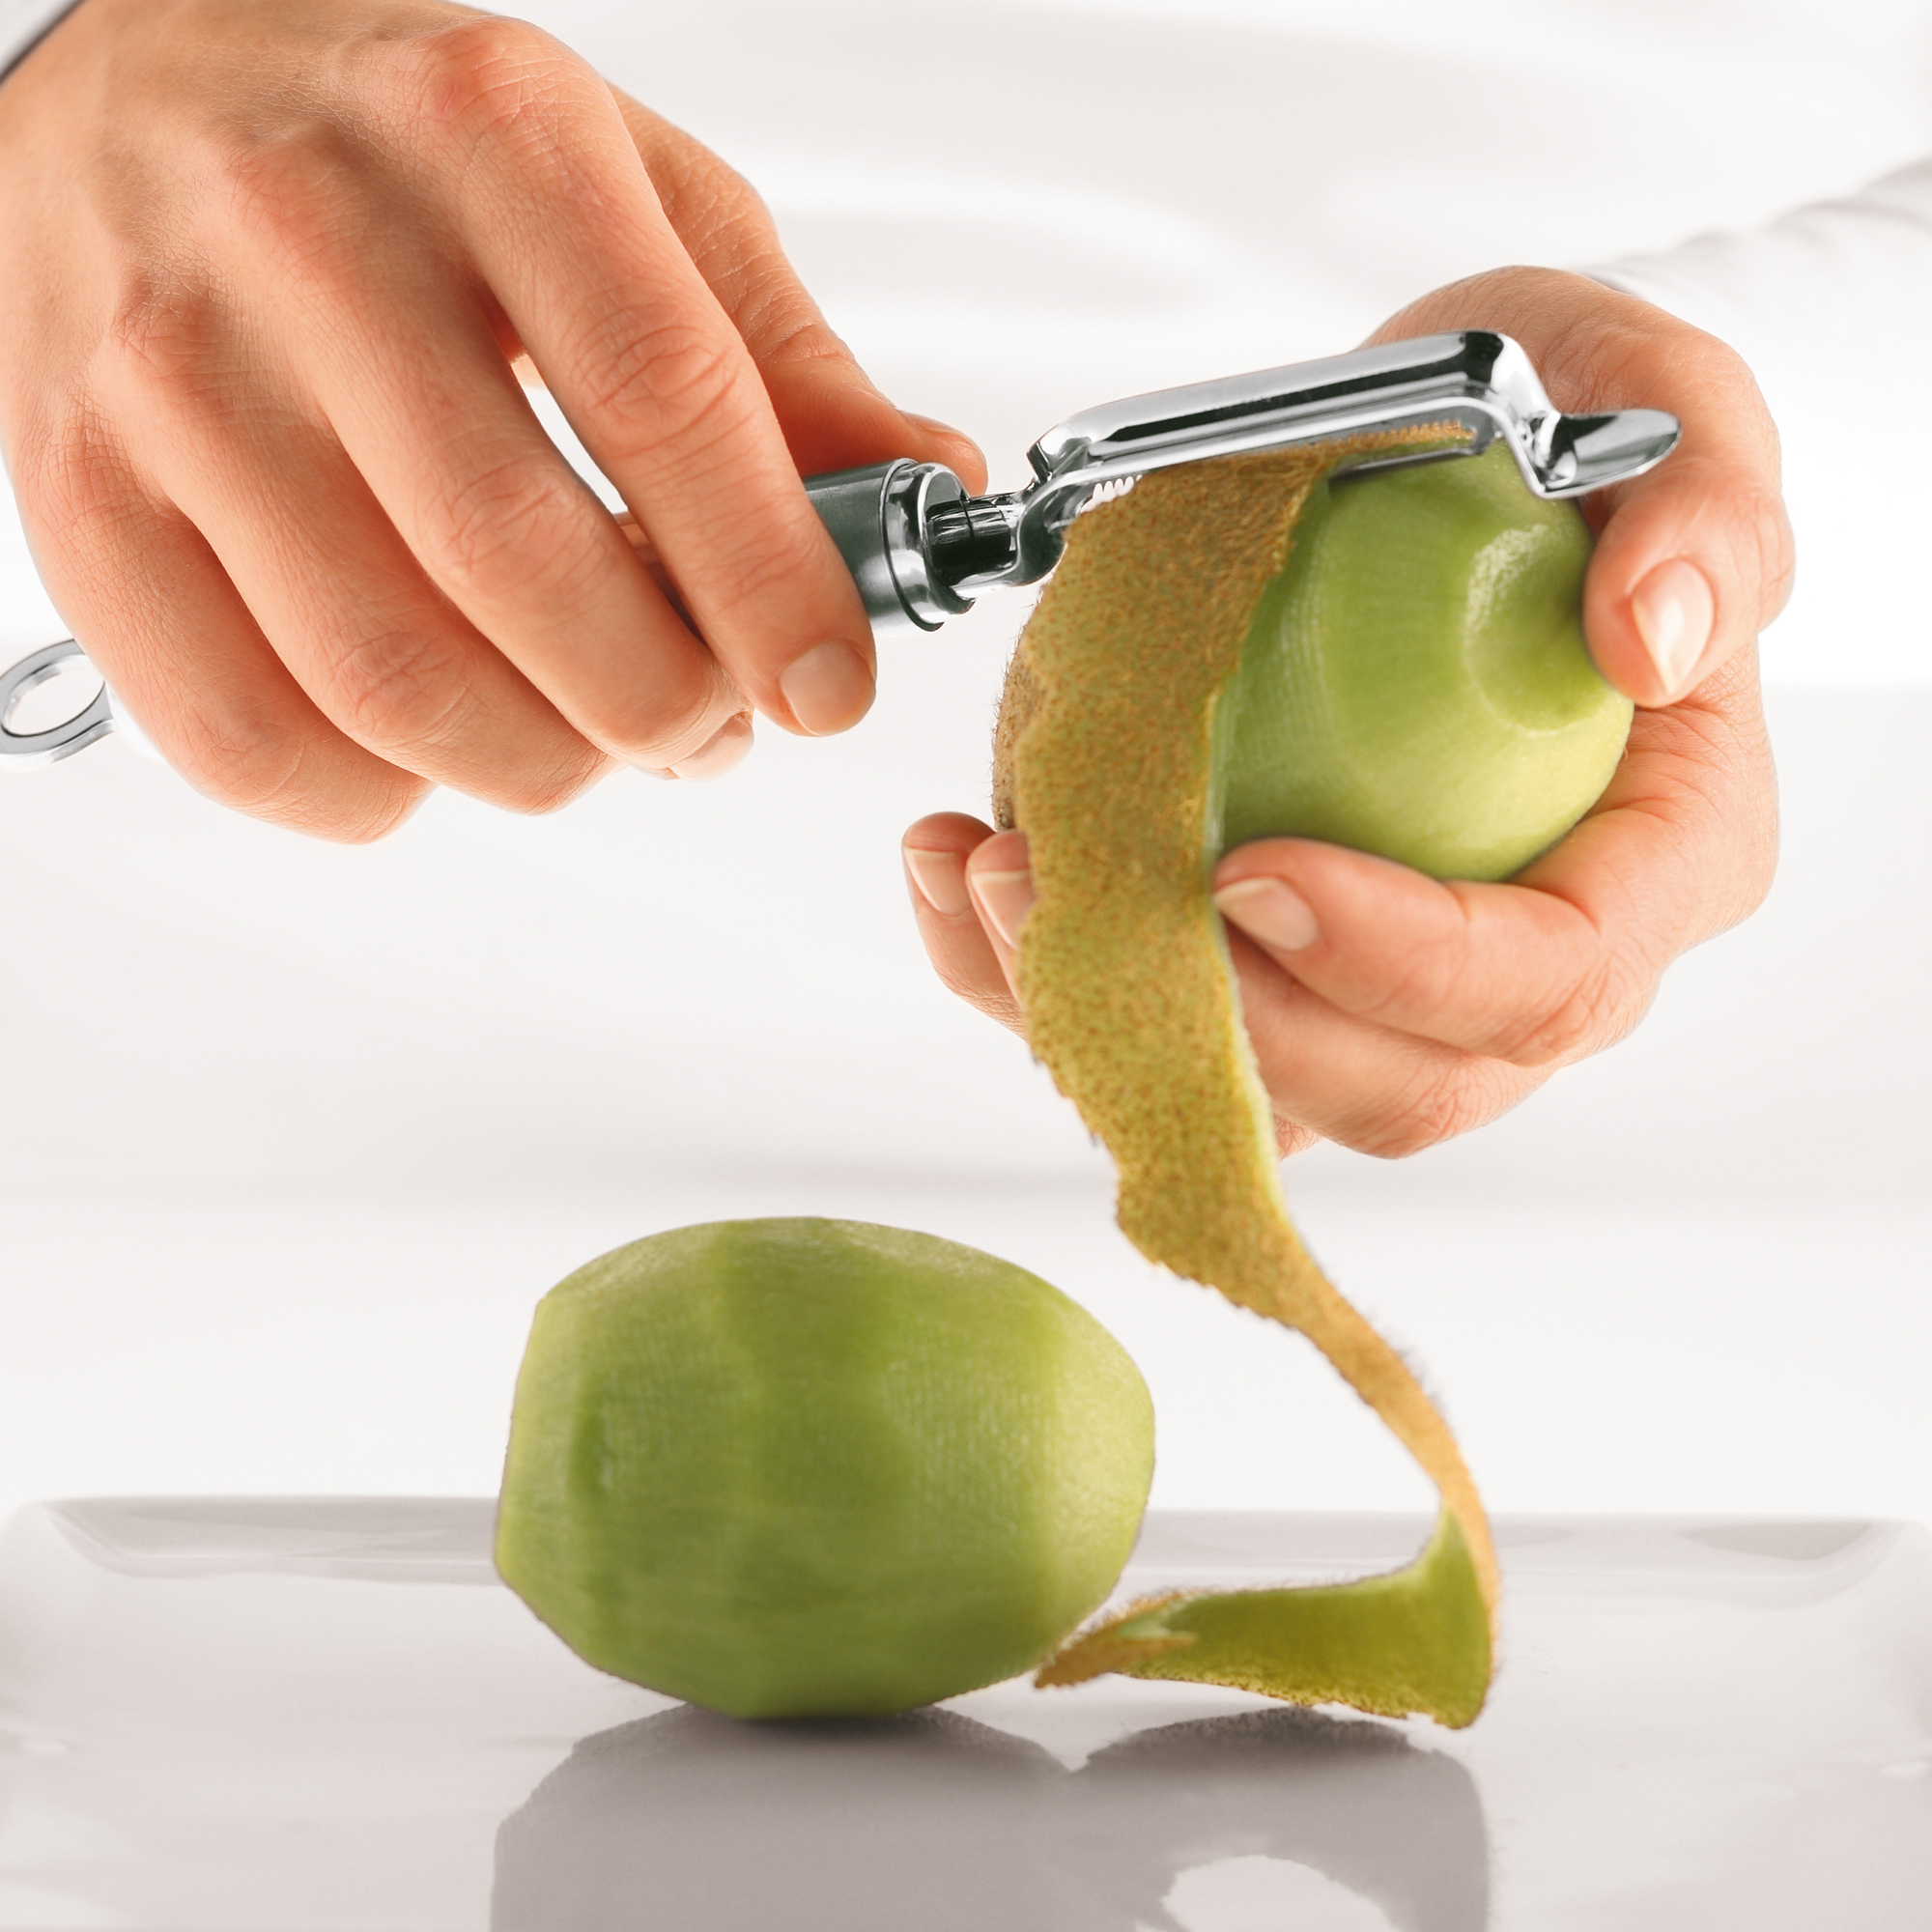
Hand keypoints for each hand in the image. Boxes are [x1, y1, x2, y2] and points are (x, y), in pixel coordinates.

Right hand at [0, 0, 982, 837]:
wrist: (139, 96)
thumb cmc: (415, 157)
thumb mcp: (637, 192)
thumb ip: (782, 358)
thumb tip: (929, 490)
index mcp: (489, 140)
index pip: (666, 402)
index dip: (773, 585)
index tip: (829, 689)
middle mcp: (308, 242)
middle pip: (523, 572)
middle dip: (661, 707)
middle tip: (706, 722)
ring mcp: (171, 383)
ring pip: (393, 684)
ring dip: (540, 765)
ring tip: (587, 730)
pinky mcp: (82, 504)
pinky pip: (247, 743)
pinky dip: (382, 799)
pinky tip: (439, 740)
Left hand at [902, 269, 1786, 1157]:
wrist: (1474, 462)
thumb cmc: (1577, 442)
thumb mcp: (1667, 409)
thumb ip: (1703, 513)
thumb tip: (1655, 639)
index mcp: (1656, 867)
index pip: (1546, 983)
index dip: (1396, 963)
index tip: (1252, 872)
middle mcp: (1533, 966)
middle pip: (1395, 1088)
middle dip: (1219, 1026)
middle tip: (1063, 890)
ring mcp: (1399, 984)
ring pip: (1268, 1096)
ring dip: (1105, 1024)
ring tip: (985, 879)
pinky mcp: (1286, 964)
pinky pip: (1176, 1036)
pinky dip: (1051, 981)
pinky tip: (963, 873)